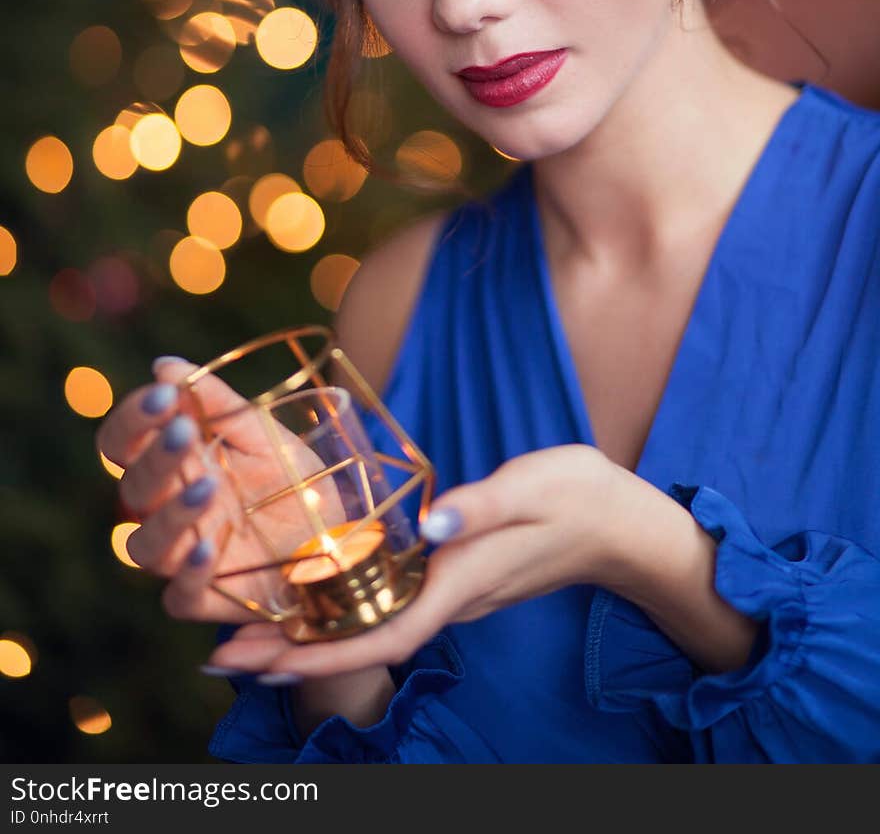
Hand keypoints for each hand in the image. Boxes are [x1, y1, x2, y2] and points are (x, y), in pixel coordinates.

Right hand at [96, 357, 344, 623]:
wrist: (346, 539)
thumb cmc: (297, 481)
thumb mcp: (266, 434)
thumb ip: (218, 402)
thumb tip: (164, 366)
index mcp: (178, 466)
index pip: (124, 443)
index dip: (133, 419)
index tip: (164, 395)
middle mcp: (173, 511)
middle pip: (133, 489)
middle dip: (154, 458)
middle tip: (185, 432)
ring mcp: (188, 555)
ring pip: (145, 546)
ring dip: (170, 516)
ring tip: (207, 487)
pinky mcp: (210, 598)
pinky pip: (180, 597)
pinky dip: (190, 575)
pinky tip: (210, 548)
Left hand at [204, 443, 630, 679]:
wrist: (620, 523)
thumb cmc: (578, 495)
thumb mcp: (531, 485)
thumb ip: (480, 505)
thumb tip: (431, 526)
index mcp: (460, 580)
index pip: (381, 634)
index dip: (320, 655)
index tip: (262, 665)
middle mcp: (449, 597)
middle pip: (361, 641)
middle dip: (290, 654)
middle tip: (217, 657)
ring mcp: (452, 591)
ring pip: (370, 626)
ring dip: (308, 633)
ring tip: (244, 633)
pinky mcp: (454, 576)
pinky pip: (387, 605)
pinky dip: (341, 608)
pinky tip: (312, 596)